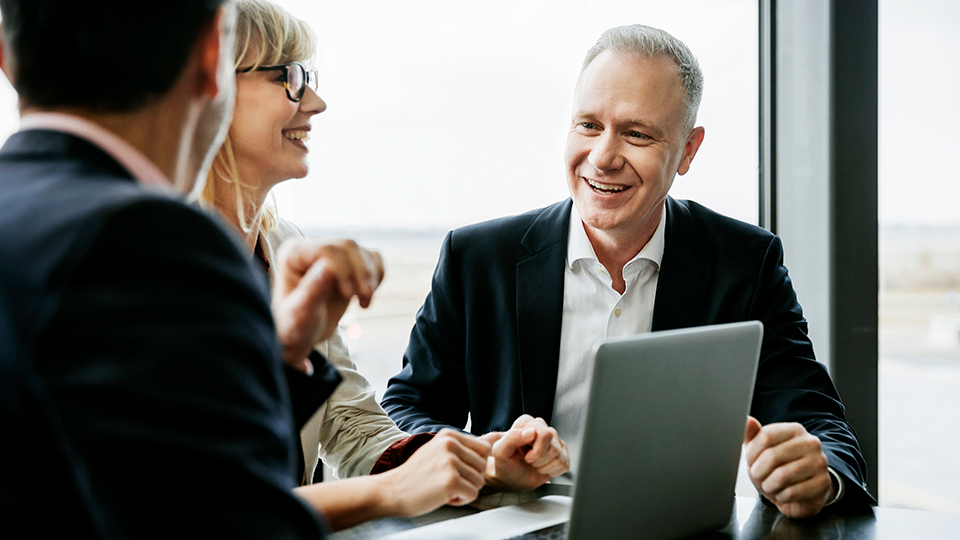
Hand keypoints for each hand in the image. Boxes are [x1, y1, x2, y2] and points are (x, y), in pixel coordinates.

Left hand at [271, 239, 382, 371]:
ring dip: (370, 278)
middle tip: (364, 302)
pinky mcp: (348, 262)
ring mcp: (332, 253)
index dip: (343, 269)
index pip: (326, 250)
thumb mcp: (299, 315)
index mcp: (293, 254)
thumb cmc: (295, 326)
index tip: (349, 295)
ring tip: (364, 303)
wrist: (302, 334)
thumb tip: (328, 267)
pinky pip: (372, 257)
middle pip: (348, 247)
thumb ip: (311, 291)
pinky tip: (367, 295)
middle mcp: (311, 248)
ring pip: (362, 252)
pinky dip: (377, 275)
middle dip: (361, 274)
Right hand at [380, 429, 490, 516]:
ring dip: (464, 490)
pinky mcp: (451, 481)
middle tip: (447, 481)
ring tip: (443, 488)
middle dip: (469, 478)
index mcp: (449, 435)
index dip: (474, 464)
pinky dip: (461, 500)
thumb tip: (495, 440)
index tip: (458, 470)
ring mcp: (451, 462)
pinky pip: (473, 494)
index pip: (484, 448)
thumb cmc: (416, 475)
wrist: (392, 490)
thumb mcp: (438, 451)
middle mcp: (451, 445)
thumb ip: (463, 447)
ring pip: (479, 482)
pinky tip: (443, 496)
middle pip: (483, 466)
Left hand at [482, 415, 568, 490]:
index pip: (544, 434)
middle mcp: (541, 428)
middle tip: (529, 461)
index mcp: (526, 423)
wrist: (509, 478)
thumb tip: (532, 431)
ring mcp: (553, 440)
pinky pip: (565, 464)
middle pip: (553, 446)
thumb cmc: (504, 464)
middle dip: (540, 459)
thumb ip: (512, 438)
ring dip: (544, 466)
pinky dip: (553, 471)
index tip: (525, 456)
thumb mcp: (500, 452)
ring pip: (559, 456)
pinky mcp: (560, 452)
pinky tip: (543, 468)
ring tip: (534, 465)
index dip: (536, 451)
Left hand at [743, 416, 833, 517]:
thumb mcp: (762, 450)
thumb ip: (753, 435)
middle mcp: (811, 443)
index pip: (766, 436)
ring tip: (770, 486)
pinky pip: (792, 492)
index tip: (751, 462)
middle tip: (758, 477)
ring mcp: (819, 463)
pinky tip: (783, 493)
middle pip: (772, 456)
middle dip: (758, 471)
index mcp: (795, 430)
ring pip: (781, 476)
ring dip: (768, 485)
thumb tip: (748, 420)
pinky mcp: (823, 484)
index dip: (752, 453)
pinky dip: (781, 496)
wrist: (804, 491)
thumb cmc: (778, 467)